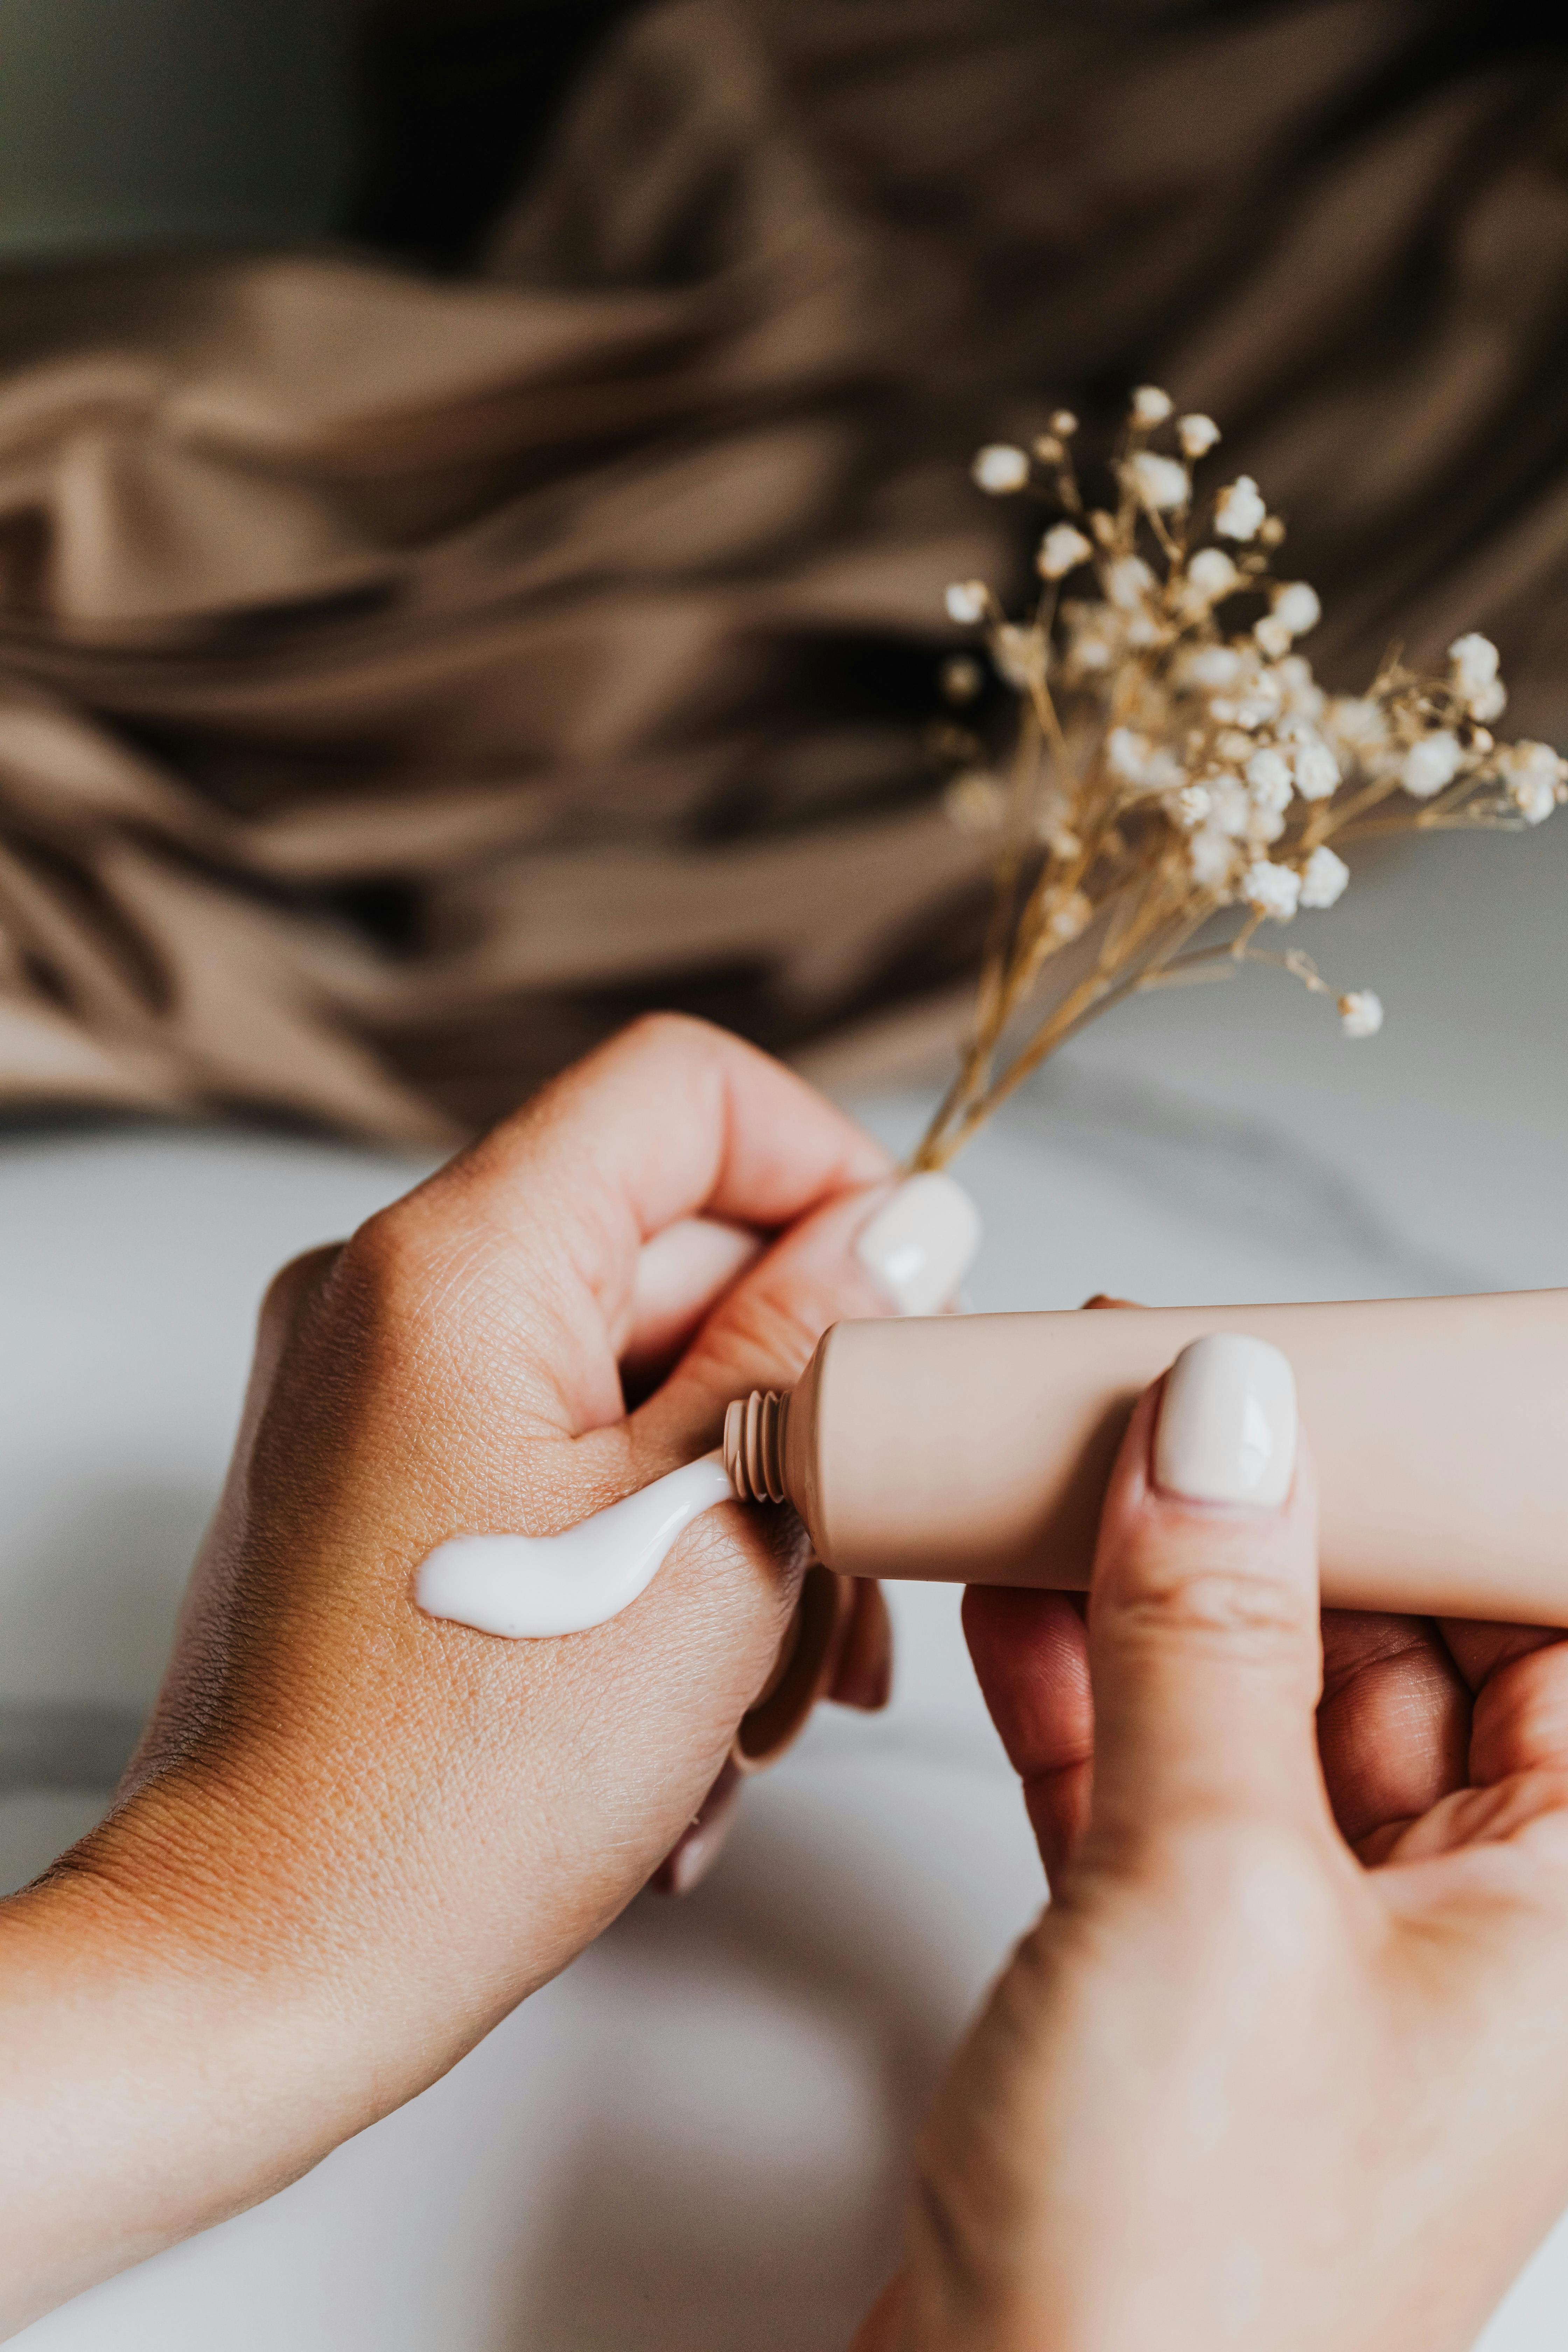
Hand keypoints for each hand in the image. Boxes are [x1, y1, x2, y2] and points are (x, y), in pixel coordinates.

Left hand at [0, 1016, 971, 2331]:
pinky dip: (648, 1537)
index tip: (902, 1294)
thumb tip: (905, 1219)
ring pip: (629, 1365)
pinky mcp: (373, 1462)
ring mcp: (370, 1379)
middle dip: (796, 1400)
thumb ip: (812, 1344)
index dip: (824, 1165)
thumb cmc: (459, 1787)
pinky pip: (558, 1438)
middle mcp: (387, 1288)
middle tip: (857, 1576)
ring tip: (763, 1686)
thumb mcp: (707, 1536)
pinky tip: (688, 1694)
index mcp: (457, 1262)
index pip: (683, 1090)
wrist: (262, 1957)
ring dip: (736, 1503)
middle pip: (668, 1246)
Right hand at [859, 1338, 1567, 2351]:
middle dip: (1284, 1509)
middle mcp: (1455, 1926)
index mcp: (1558, 1912)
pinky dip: (1078, 1674)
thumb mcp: (1213, 1884)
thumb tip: (1225, 1426)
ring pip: (1251, 1696)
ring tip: (1067, 1448)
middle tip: (1170, 1383)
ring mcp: (1304, 1947)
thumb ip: (1211, 1635)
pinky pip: (1146, 1772)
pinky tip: (1012, 1583)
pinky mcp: (1169, 1971)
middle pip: (1397, 1644)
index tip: (1372, 1370)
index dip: (1471, 1491)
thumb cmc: (1187, 2268)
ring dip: (1159, 1577)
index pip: (1559, 1629)